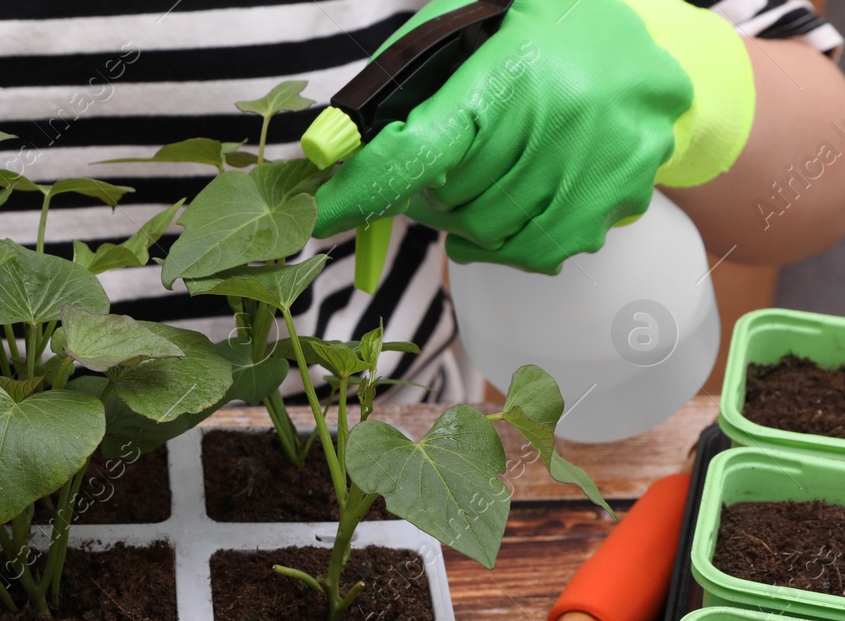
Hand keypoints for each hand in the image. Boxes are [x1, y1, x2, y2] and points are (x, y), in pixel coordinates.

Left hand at [312, 0, 753, 272]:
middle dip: (430, 192)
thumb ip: (398, 88)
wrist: (641, 38)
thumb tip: (328, 147)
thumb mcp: (464, 32)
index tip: (321, 214)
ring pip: (495, 232)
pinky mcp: (624, 191)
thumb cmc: (534, 31)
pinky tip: (508, 216)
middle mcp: (560, 114)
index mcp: (509, 70)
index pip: (421, 149)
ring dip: (468, 221)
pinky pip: (545, 248)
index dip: (365, 187)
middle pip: (454, 199)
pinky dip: (513, 243)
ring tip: (473, 189)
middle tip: (435, 172)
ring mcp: (598, 158)